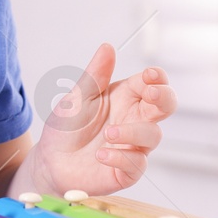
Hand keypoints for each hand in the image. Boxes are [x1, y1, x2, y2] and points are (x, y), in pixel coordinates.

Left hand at [30, 42, 174, 196]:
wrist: (51, 161)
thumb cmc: (67, 127)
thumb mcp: (77, 97)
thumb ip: (95, 75)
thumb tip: (107, 46)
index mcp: (126, 98)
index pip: (152, 83)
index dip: (157, 78)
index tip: (150, 75)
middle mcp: (134, 120)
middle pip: (166, 106)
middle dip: (165, 97)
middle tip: (151, 93)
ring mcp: (133, 146)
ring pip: (153, 135)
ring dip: (133, 132)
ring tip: (108, 133)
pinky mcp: (127, 170)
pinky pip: (137, 164)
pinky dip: (120, 158)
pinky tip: (101, 155)